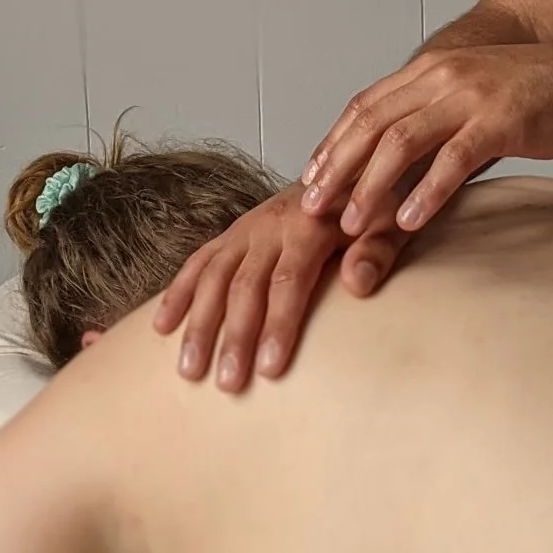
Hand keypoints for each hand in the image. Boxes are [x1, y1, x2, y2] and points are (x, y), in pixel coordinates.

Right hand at [152, 181, 409, 390]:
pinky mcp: (232, 235)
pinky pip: (197, 263)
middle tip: (228, 385)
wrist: (347, 167)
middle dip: (234, 338)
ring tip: (188, 371)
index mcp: (309, 225)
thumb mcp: (391, 223)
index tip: (269, 370)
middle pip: (245, 287)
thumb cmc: (370, 208)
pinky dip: (177, 294)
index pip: (288, 281)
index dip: (278, 326)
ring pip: (212, 279)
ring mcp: (245, 230)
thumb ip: (377, 251)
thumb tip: (359, 283)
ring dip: (198, 324)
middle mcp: (270, 226)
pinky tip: (162, 328)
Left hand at [300, 42, 552, 235]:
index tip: (309, 179)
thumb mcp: (464, 94)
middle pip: (373, 123)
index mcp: (428, 70)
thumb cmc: (521, 97)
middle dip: (338, 168)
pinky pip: (453, 158)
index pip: (365, 106)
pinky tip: (409, 219)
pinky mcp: (499, 120)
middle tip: (313, 207)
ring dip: (372, 185)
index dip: (333, 143)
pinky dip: (427, 191)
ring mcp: (469, 96)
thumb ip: (426, 115)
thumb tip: (384, 159)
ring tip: (352, 224)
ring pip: (404, 141)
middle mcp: (442, 76)